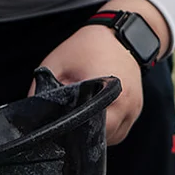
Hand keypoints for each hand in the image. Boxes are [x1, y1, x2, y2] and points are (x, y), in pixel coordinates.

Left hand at [36, 25, 143, 144]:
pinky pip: (120, 131)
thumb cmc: (89, 47)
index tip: (59, 127)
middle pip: (100, 137)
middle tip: (68, 122)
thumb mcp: (56, 64)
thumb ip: (43, 91)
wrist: (121, 36)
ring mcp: (134, 109)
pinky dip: (107, 129)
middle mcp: (126, 104)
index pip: (87, 128)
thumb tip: (37, 117)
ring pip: (112, 138)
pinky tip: (97, 114)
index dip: (70, 131)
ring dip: (96, 133)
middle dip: (82, 133)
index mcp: (107, 92)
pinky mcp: (137, 110)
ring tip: (83, 115)